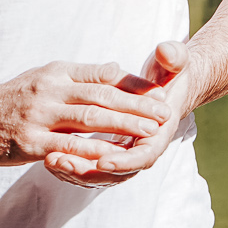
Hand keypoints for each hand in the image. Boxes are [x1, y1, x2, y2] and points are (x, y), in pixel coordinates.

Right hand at [0, 61, 172, 171]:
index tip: (161, 90)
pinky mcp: (29, 142)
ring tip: (150, 132)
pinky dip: (94, 150)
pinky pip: (68, 146)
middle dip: (138, 104)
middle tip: (165, 112)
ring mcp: (40, 115)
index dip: (134, 84)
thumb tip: (115, 70)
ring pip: (91, 118)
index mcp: (57, 72)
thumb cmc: (8, 99)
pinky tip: (115, 155)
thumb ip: (78, 76)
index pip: (104, 74)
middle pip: (103, 95)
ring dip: (124, 125)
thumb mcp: (44, 78)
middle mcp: (51, 89)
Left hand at [44, 40, 194, 186]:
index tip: (103, 162)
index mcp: (162, 131)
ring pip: (99, 173)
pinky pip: (90, 165)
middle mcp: (144, 147)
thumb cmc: (171, 75)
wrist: (169, 88)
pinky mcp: (112, 151)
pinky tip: (50, 158)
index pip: (144, 156)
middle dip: (88, 168)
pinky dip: (72, 165)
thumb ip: (174, 58)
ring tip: (51, 161)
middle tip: (62, 162)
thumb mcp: (178, 63)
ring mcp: (126, 153)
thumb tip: (165, 53)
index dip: (124, 160)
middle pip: (117, 171)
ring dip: (75, 169)